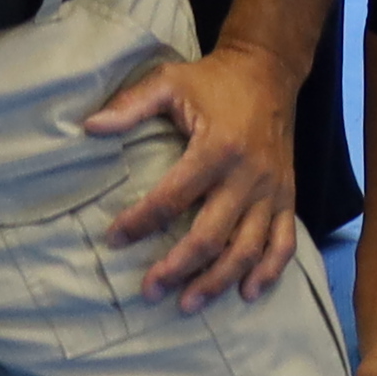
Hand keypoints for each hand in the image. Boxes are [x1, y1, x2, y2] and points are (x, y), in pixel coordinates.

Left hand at [84, 41, 301, 304]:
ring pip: (246, 249)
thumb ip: (129, 105)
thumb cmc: (213, 80)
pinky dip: (269, 271)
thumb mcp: (168, 81)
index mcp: (217, 148)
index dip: (140, 222)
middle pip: (211, 236)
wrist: (269, 71)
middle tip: (149, 291)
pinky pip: (283, 241)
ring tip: (188, 304)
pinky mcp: (287, 196)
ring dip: (217, 281)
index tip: (114, 239)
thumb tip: (89, 127)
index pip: (172, 197)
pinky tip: (248, 293)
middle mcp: (247, 175)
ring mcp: (271, 190)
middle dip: (178, 268)